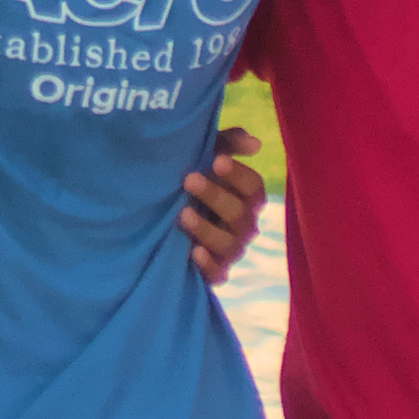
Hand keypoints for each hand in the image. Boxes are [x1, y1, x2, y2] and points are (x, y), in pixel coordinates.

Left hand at [176, 128, 269, 283]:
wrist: (163, 216)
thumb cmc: (191, 181)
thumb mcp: (205, 156)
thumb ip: (228, 143)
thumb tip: (254, 144)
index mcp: (247, 198)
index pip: (254, 188)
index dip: (238, 175)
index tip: (216, 160)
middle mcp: (244, 225)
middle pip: (241, 215)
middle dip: (216, 196)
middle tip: (189, 180)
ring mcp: (231, 249)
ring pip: (230, 245)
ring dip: (208, 229)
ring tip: (183, 214)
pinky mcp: (215, 271)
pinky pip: (219, 274)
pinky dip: (209, 265)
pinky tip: (194, 252)